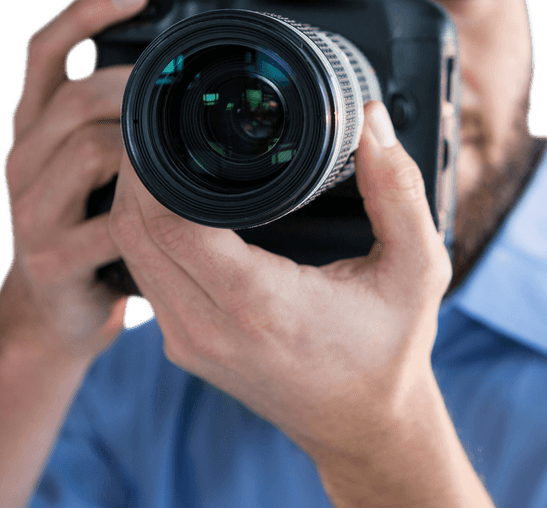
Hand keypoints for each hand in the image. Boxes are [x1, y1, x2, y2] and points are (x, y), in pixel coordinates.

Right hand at [0, 0, 148, 359]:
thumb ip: (116, 117)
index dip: (85, 14)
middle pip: (76, 98)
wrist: (50, 315)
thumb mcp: (90, 166)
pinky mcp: (51, 255)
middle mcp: (22, 158)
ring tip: (183, 155)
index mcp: (32, 127)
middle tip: (186, 94)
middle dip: (135, 88)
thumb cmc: (87, 226)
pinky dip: (149, 212)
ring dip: (145, 148)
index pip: (43, 51)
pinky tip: (178, 212)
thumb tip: (179, 62)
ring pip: (91, 150)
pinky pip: (110, 222)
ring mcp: (30, 209)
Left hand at [108, 100, 452, 458]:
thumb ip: (399, 190)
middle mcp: (211, 329)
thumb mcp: (416, 267)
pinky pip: (143, 276)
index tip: (167, 118)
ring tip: (162, 152)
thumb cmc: (390, 351)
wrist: (366, 428)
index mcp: (262, 305)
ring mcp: (190, 342)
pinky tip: (169, 201)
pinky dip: (143, 233)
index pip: (171, 224)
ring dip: (132, 201)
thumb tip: (371, 120)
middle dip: (135, 171)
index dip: (154, 165)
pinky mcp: (185, 347)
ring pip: (130, 254)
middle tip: (159, 121)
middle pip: (133, 232)